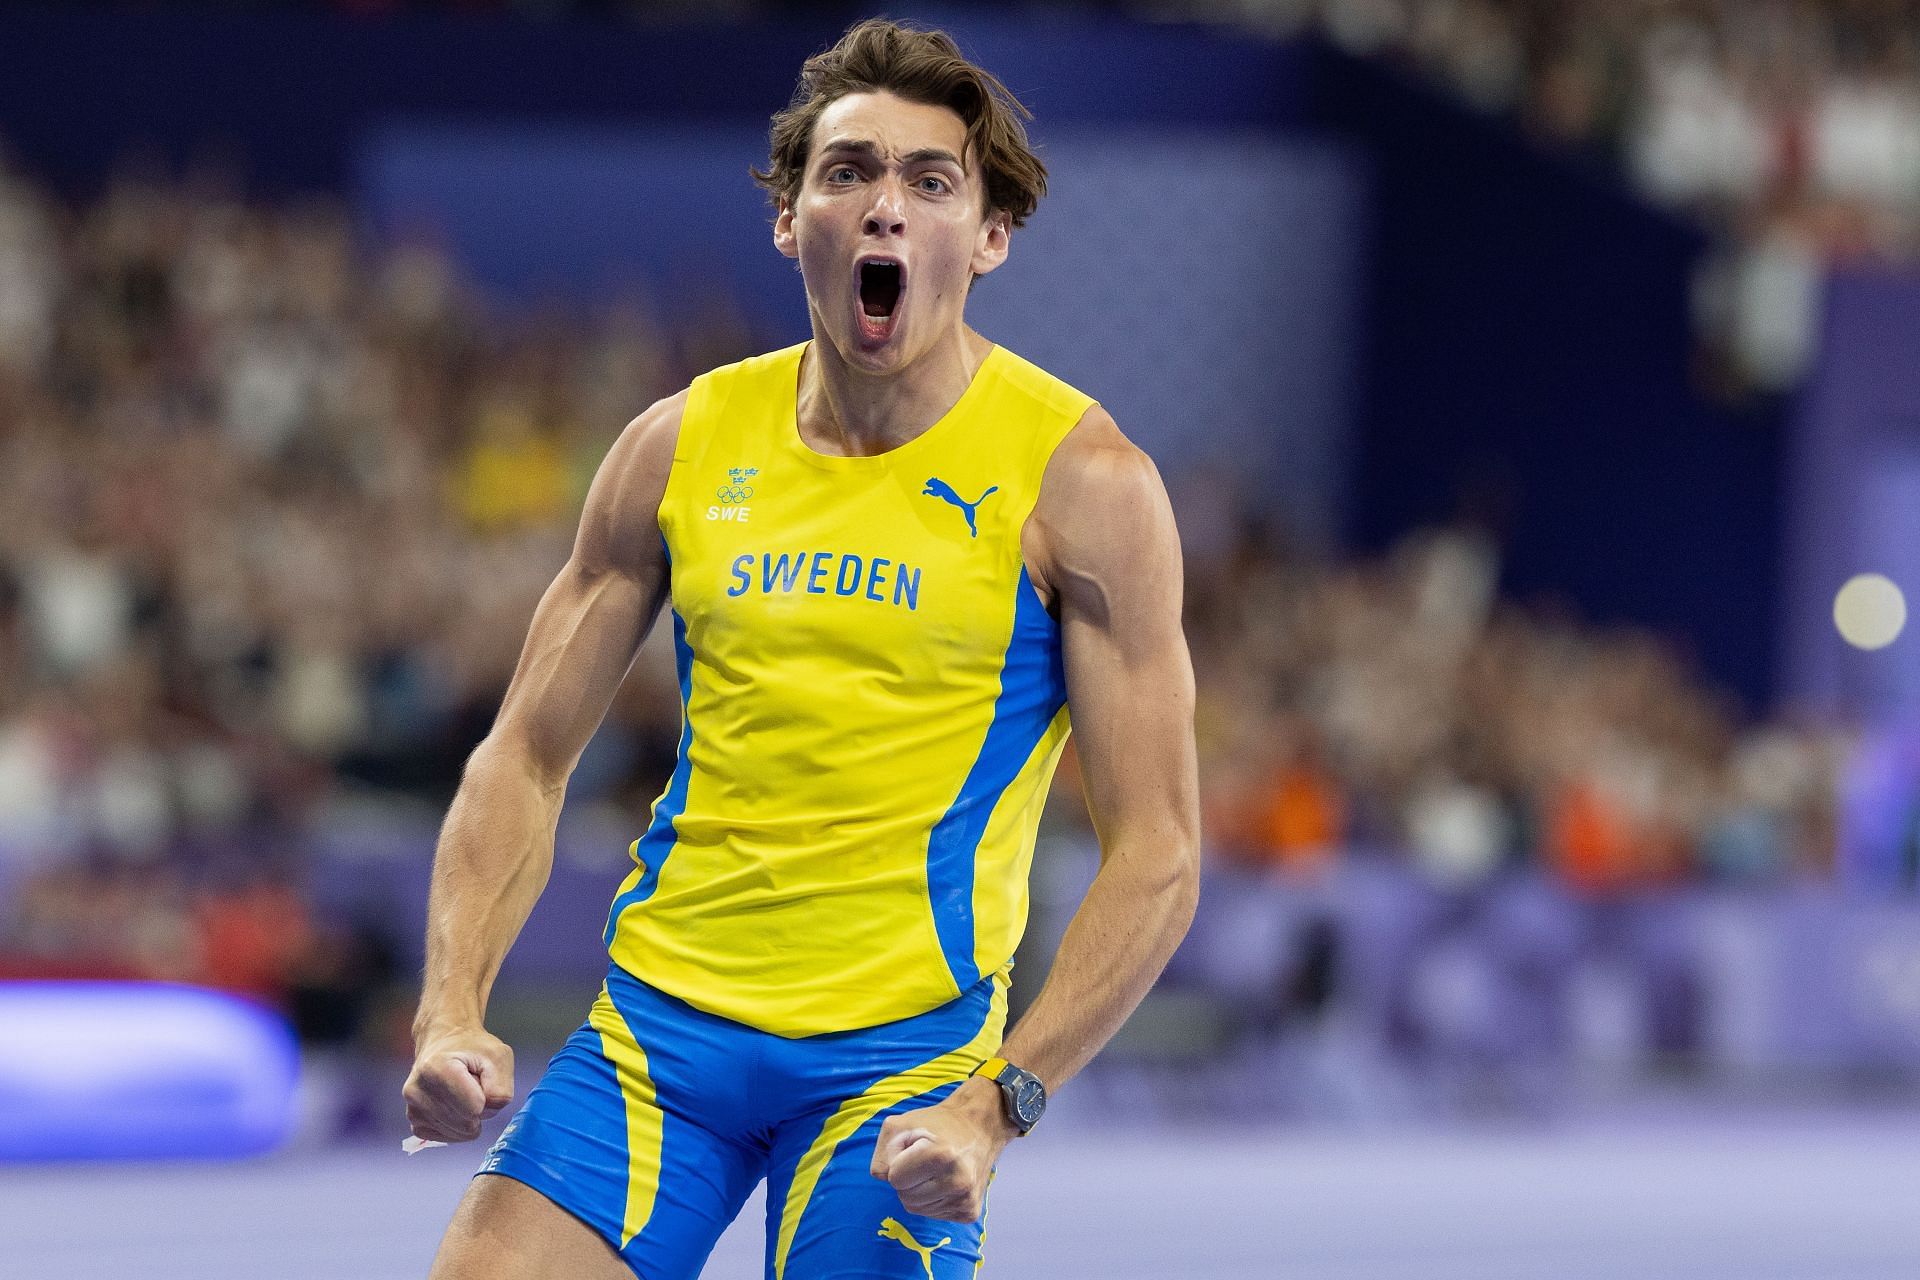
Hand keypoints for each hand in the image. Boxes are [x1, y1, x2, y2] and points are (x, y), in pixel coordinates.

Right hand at [403, 1025, 514, 1142]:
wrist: (444, 1044)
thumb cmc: (473, 1049)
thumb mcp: (499, 1057)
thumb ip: (501, 1088)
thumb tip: (485, 1113)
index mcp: (437, 1068)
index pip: (475, 1108)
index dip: (487, 1096)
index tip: (479, 1077)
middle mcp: (417, 1090)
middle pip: (467, 1123)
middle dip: (480, 1109)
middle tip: (472, 1086)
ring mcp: (412, 1108)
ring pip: (459, 1133)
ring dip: (469, 1117)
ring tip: (462, 1093)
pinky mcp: (415, 1122)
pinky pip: (447, 1137)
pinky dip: (458, 1127)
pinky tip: (454, 1106)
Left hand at [868, 1078, 1018, 1221]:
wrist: (978, 1127)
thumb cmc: (936, 1124)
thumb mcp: (900, 1125)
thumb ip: (882, 1154)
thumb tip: (886, 1181)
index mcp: (940, 1156)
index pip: (894, 1179)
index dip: (899, 1163)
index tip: (915, 1149)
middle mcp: (958, 1181)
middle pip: (905, 1198)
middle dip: (908, 1180)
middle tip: (925, 1160)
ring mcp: (966, 1200)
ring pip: (918, 1209)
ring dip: (919, 1191)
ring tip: (936, 1170)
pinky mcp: (970, 1212)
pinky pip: (933, 1216)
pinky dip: (933, 1201)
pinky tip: (945, 1182)